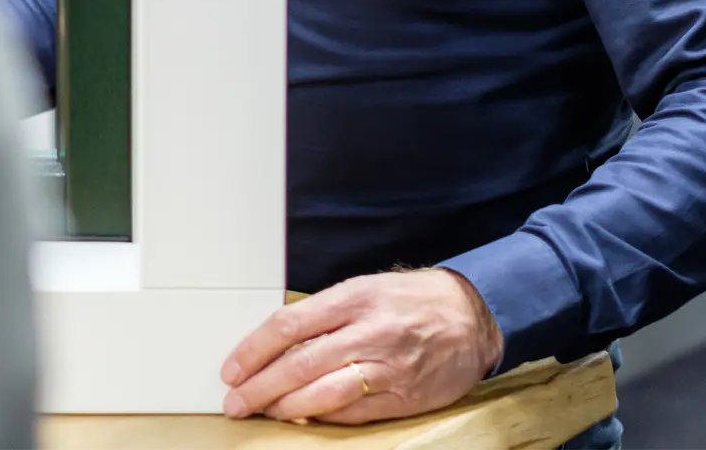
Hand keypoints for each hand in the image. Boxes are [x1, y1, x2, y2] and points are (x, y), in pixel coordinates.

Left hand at [220, 269, 503, 424]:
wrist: (473, 316)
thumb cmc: (413, 300)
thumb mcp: (368, 288)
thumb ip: (327, 314)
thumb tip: (278, 343)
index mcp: (355, 297)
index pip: (290, 324)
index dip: (254, 349)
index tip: (232, 367)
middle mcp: (369, 331)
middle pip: (299, 364)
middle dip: (259, 386)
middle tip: (235, 401)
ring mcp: (386, 367)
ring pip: (323, 393)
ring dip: (284, 407)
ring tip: (262, 412)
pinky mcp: (402, 396)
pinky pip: (352, 413)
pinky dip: (322, 416)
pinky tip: (302, 417)